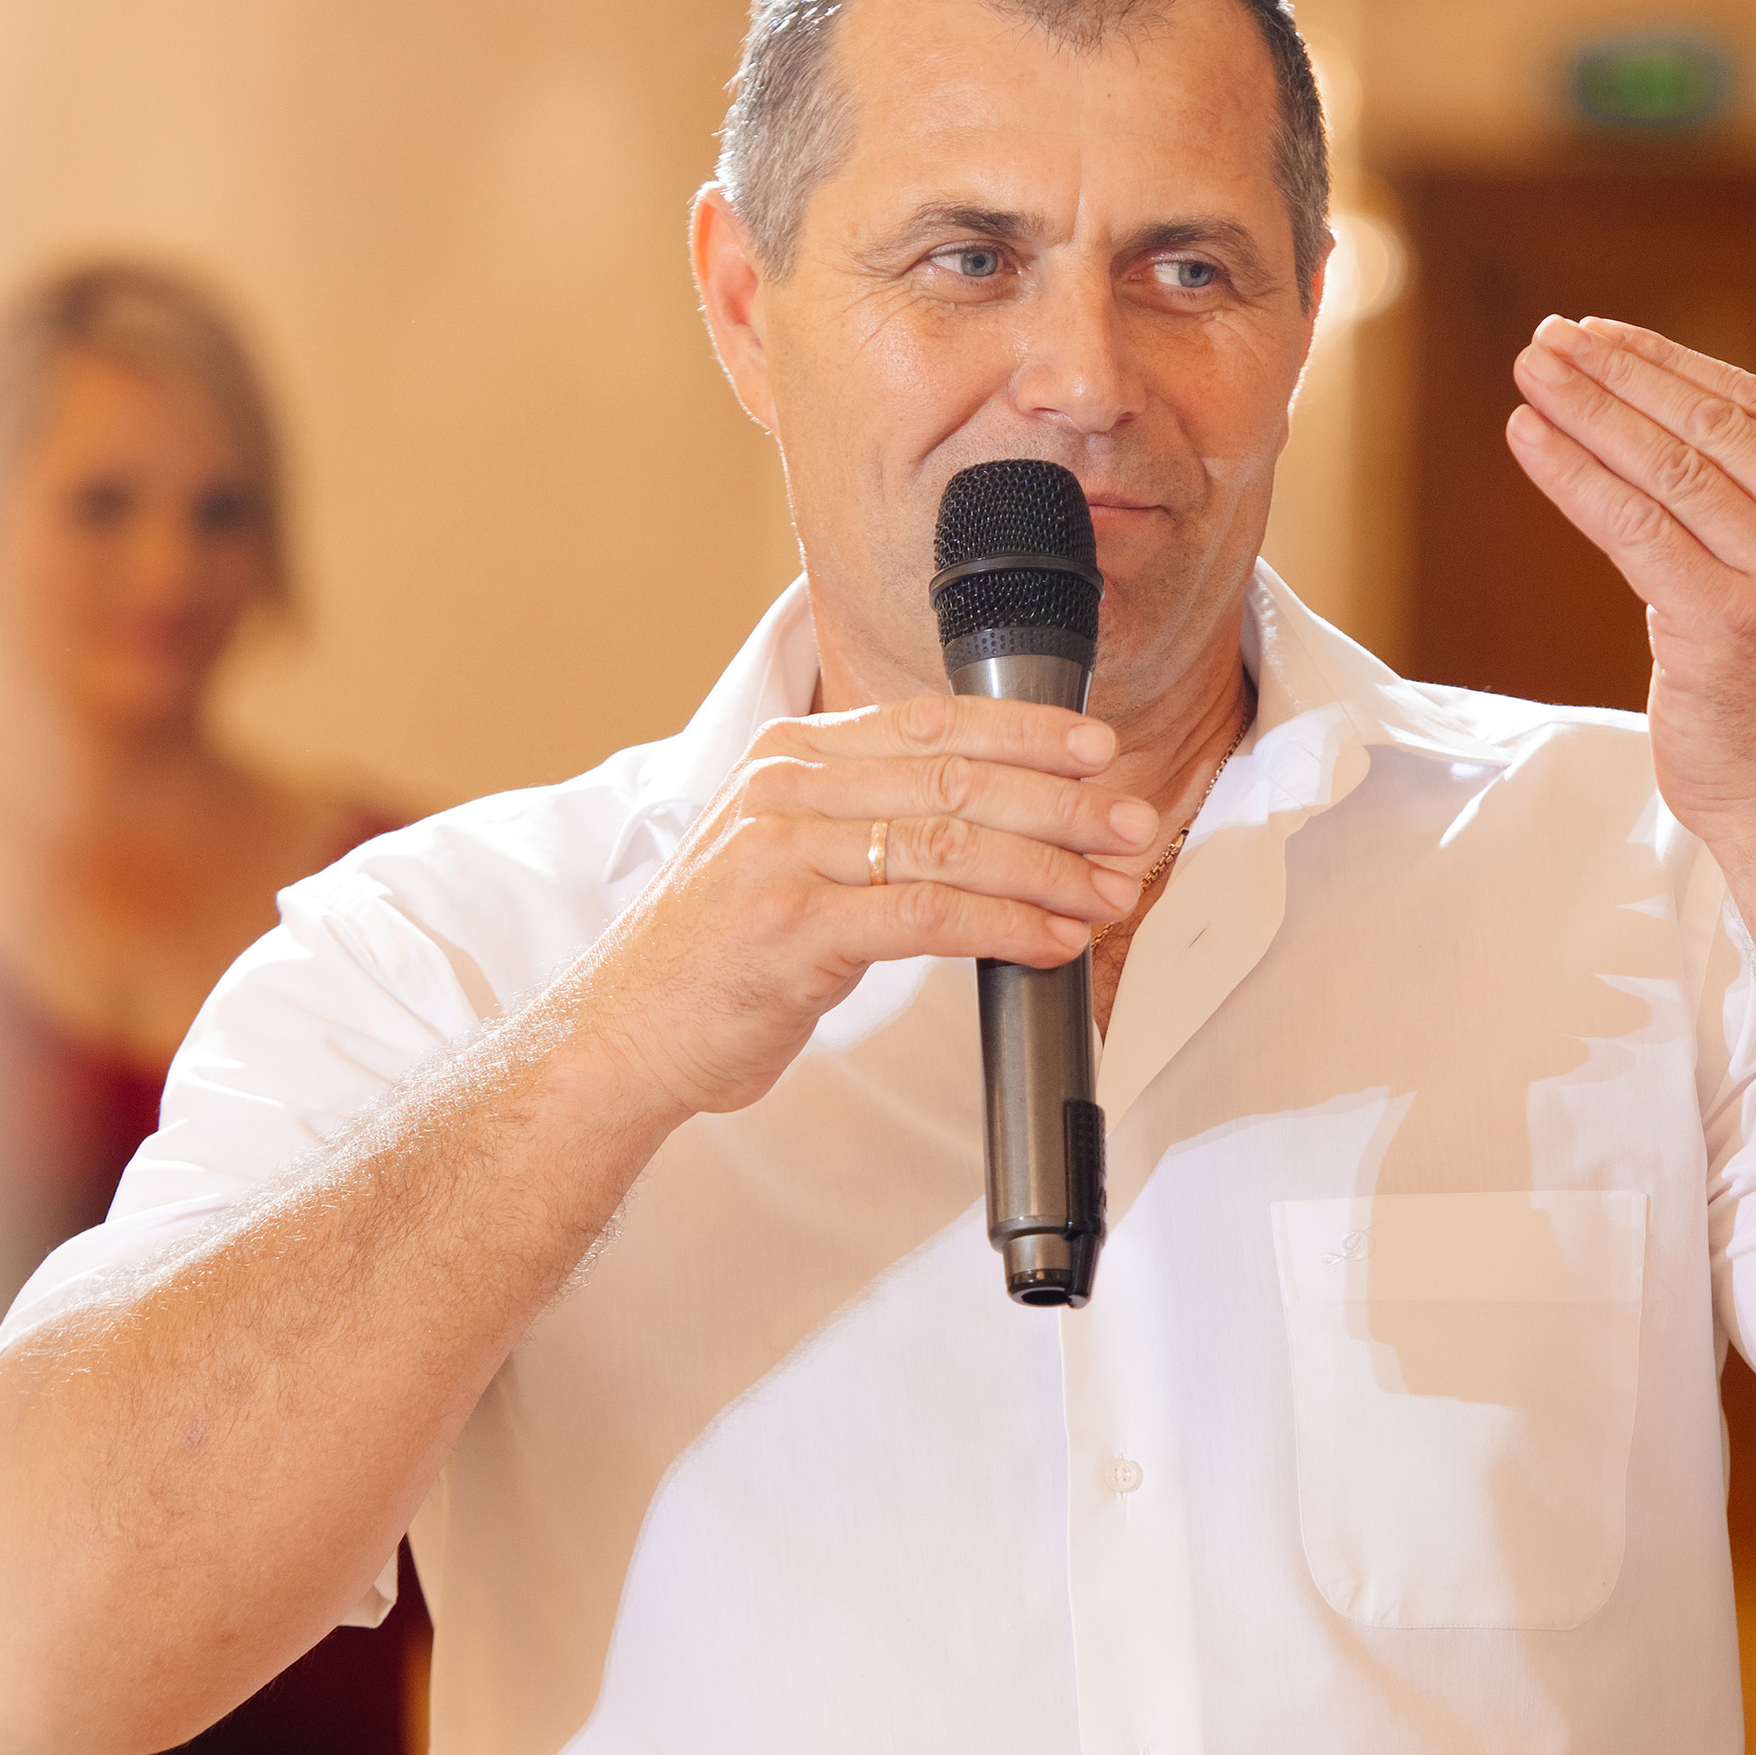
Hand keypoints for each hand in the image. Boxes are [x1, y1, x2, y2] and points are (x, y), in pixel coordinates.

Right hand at [584, 692, 1159, 1122]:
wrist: (626, 1032)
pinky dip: (1005, 923)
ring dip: (1048, 868)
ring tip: (1107, 891)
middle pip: (956, 778)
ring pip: (952, 842)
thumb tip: (992, 815)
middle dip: (1060, 802)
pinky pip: (928, 914)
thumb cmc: (720, 952)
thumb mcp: (787, 854)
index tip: (1096, 750)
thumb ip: (867, 818)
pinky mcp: (794, 928)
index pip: (931, 722)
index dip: (1027, 732)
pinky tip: (1050, 939)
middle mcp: (786, 790)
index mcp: (791, 756)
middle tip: (1129, 826)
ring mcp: (784, 855)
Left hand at [1506, 314, 1755, 863]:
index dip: (1671, 363)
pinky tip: (1528, 438)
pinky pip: (1632, 526)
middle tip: (1549, 341)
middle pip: (1710, 425)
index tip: (1604, 337)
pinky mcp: (1728, 624)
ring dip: (1587, 409)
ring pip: (1668, 466)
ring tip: (1531, 373)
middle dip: (1618, 373)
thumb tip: (1664, 421)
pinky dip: (1572, 475)